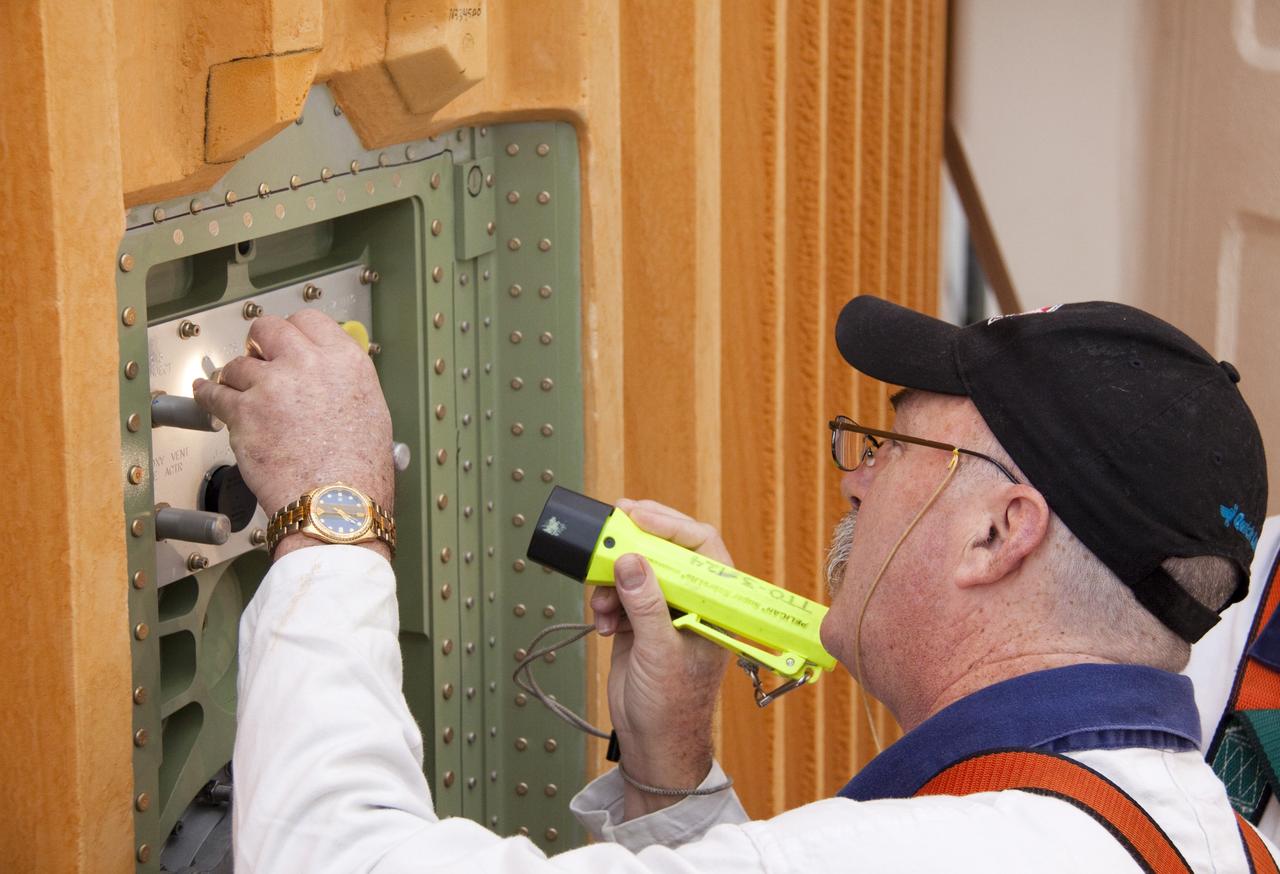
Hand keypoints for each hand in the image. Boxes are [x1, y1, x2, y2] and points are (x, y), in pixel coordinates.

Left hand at [192, 310, 393, 559]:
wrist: (338, 505)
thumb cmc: (359, 472)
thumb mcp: (371, 412)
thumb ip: (343, 383)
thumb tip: (325, 378)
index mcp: (346, 361)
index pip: (310, 321)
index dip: (294, 333)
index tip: (287, 344)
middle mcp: (309, 363)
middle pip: (269, 328)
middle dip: (261, 343)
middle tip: (259, 359)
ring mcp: (273, 384)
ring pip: (238, 363)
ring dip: (237, 377)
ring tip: (240, 393)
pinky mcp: (244, 410)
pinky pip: (213, 392)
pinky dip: (208, 394)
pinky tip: (208, 395)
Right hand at [590, 499, 733, 817]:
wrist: (653, 744)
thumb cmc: (675, 707)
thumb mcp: (660, 651)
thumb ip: (646, 603)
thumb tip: (631, 560)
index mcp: (714, 605)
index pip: (702, 547)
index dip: (672, 525)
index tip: (639, 515)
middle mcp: (692, 602)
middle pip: (668, 551)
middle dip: (637, 540)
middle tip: (611, 525)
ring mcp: (664, 611)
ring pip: (638, 570)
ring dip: (615, 578)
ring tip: (603, 598)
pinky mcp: (640, 624)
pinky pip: (620, 594)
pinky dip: (606, 602)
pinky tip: (604, 621)